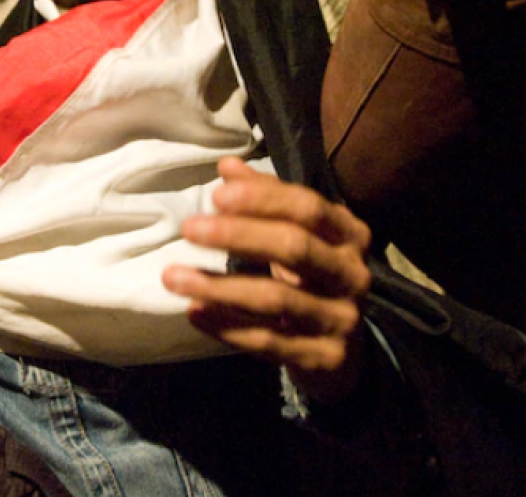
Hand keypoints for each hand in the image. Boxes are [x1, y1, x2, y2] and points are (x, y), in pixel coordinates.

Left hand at [163, 158, 372, 404]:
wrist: (344, 352)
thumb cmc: (311, 279)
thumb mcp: (297, 235)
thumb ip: (267, 200)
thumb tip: (227, 168)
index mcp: (349, 235)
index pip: (308, 208)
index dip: (263, 200)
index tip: (216, 196)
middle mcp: (353, 274)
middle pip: (295, 248)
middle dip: (238, 236)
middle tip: (188, 229)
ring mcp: (342, 319)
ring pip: (276, 300)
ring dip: (220, 287)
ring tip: (172, 276)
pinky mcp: (326, 358)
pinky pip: (268, 341)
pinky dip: (226, 326)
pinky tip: (194, 312)